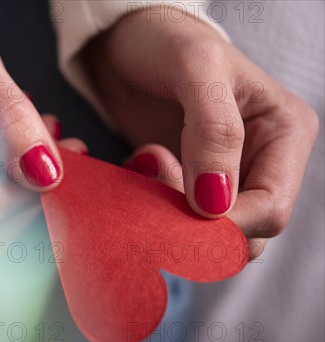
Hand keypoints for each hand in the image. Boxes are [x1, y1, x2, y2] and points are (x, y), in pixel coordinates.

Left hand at [84, 6, 317, 256]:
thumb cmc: (164, 42)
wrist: (124, 41)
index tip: (181, 209)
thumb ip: (214, 131)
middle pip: (244, 231)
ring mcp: (224, 175)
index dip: (228, 223)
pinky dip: (157, 209)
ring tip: (147, 165)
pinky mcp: (188, 181)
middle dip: (198, 223)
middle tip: (156, 181)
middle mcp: (261, 161)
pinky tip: (141, 169)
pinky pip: (179, 220)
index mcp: (284, 133)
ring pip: (210, 232)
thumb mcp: (196, 68)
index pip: (271, 209)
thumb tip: (216, 203)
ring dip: (172, 216)